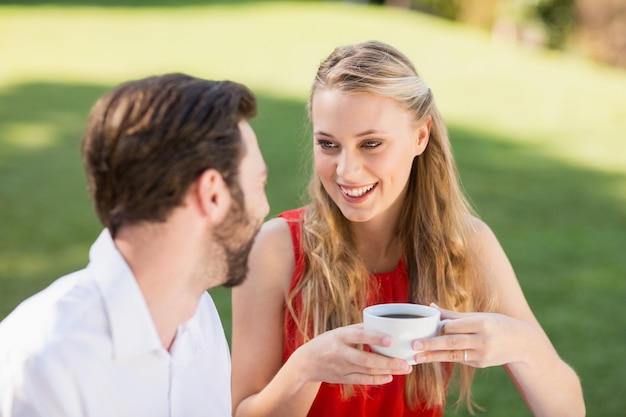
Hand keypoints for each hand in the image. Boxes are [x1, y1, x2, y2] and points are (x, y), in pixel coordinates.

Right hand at [294, 323, 412, 384]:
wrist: (307, 363)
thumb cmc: (327, 343)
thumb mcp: (338, 332)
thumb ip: (358, 329)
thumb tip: (381, 324)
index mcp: (339, 336)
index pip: (359, 336)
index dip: (375, 338)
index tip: (391, 340)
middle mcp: (340, 353)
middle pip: (366, 359)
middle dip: (388, 362)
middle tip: (406, 363)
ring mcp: (341, 368)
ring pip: (367, 372)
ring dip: (388, 371)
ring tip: (404, 369)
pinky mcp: (343, 379)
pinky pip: (362, 380)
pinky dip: (377, 380)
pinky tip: (390, 377)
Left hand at [411, 304, 534, 367]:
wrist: (522, 343)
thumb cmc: (496, 324)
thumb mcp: (478, 315)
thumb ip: (453, 314)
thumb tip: (430, 306)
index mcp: (482, 323)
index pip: (455, 326)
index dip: (440, 328)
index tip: (424, 328)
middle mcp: (483, 340)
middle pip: (452, 342)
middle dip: (431, 344)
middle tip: (414, 345)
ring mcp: (482, 354)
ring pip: (453, 355)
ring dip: (433, 356)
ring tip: (417, 357)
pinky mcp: (481, 364)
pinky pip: (460, 360)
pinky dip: (445, 358)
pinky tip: (431, 357)